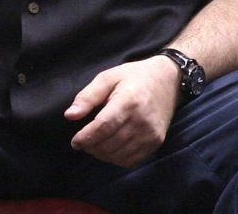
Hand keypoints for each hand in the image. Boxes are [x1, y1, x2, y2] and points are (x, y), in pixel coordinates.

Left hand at [64, 55, 179, 167]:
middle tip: (83, 142)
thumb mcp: (108, 78)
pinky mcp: (156, 142)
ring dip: (102, 154)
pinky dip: (116, 159)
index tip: (75, 142)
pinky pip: (131, 160)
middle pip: (109, 144)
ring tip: (94, 145)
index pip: (103, 127)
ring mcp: (151, 134)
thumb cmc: (134, 77)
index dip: (86, 138)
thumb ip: (87, 97)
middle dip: (91, 147)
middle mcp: (141, 120)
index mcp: (128, 101)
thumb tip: (70, 116)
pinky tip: (110, 148)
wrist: (168, 81)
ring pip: (118, 155)